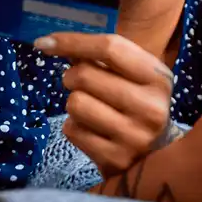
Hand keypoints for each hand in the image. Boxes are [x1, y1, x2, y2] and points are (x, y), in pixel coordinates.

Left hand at [34, 32, 174, 178]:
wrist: (157, 156)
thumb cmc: (139, 104)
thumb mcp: (135, 76)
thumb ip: (103, 57)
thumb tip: (53, 43)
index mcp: (157, 78)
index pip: (110, 48)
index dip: (72, 41)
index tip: (44, 42)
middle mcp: (150, 107)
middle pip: (84, 75)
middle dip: (71, 76)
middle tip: (80, 84)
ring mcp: (133, 136)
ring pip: (74, 103)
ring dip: (73, 103)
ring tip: (89, 108)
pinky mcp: (114, 159)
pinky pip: (72, 130)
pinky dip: (74, 126)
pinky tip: (91, 129)